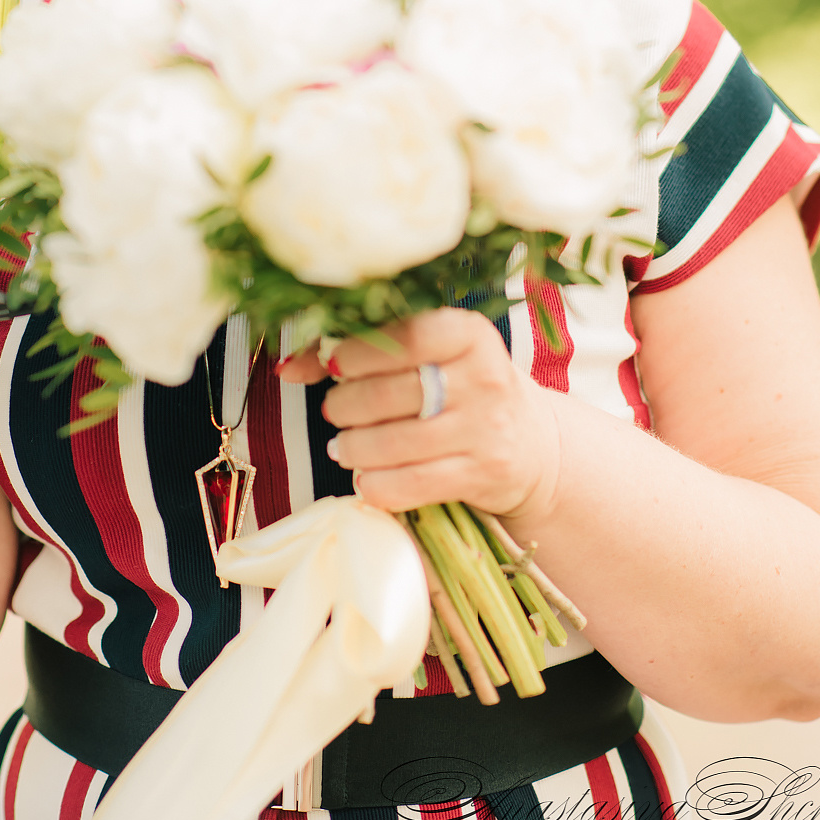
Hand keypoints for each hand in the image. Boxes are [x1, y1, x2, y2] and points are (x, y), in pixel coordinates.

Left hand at [277, 308, 561, 518]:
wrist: (533, 446)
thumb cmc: (462, 390)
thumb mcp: (431, 358)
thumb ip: (363, 353)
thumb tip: (287, 366)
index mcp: (471, 334)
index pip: (407, 335)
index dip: (360, 351)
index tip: (333, 365)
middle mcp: (485, 377)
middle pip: (393, 392)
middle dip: (347, 405)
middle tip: (335, 411)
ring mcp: (487, 429)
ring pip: (395, 443)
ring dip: (353, 448)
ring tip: (343, 446)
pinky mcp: (483, 474)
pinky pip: (411, 485)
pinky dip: (376, 485)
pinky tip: (366, 478)